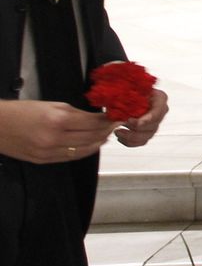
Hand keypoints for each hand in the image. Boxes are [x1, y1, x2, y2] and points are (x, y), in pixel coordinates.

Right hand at [0, 100, 117, 163]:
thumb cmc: (21, 112)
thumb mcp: (51, 105)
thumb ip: (75, 113)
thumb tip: (95, 117)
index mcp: (57, 120)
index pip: (92, 122)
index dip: (107, 120)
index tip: (116, 115)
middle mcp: (54, 139)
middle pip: (91, 137)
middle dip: (106, 131)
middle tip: (115, 124)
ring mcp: (49, 152)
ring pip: (84, 150)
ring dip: (98, 142)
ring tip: (106, 135)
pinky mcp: (44, 161)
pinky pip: (71, 157)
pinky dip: (84, 151)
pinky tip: (91, 145)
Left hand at [116, 87, 167, 146]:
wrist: (127, 98)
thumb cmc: (130, 91)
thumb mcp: (131, 88)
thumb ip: (129, 93)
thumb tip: (119, 99)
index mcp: (160, 98)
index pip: (159, 110)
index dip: (149, 118)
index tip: (136, 122)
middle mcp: (160, 112)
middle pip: (153, 125)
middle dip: (137, 127)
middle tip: (123, 123)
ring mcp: (155, 124)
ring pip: (147, 136)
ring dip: (131, 136)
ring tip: (117, 131)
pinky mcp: (147, 133)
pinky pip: (141, 142)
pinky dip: (129, 142)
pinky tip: (120, 137)